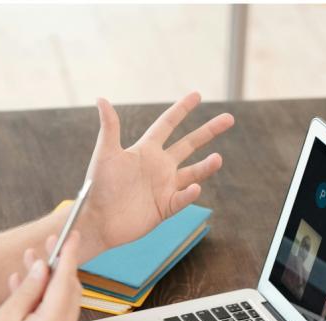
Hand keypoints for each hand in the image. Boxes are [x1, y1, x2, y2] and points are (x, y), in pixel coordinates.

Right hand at [0, 232, 81, 320]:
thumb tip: (41, 269)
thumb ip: (27, 290)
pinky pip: (56, 320)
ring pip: (62, 305)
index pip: (66, 280)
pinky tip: (25, 293)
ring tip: (28, 266)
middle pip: (69, 291)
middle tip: (44, 247)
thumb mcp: (4, 319)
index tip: (70, 236)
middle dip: (57, 268)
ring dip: (48, 285)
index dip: (67, 254)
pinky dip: (45, 304)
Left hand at [81, 92, 234, 253]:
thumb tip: (101, 99)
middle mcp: (158, 166)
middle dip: (208, 131)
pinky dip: (189, 194)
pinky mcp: (165, 208)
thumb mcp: (105, 154)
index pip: (167, 124)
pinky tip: (195, 188)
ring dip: (206, 166)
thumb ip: (109, 128)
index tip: (197, 94)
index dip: (181, 109)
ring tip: (218, 158)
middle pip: (188, 145)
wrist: (96, 221)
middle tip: (229, 118)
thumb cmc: (97, 186)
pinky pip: (182, 199)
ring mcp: (164, 187)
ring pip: (193, 173)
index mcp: (145, 150)